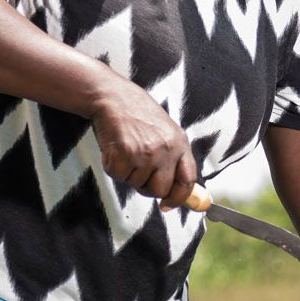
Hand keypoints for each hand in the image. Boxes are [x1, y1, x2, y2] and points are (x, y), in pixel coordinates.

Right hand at [88, 80, 197, 209]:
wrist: (113, 95)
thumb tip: (177, 189)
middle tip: (137, 171)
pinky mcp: (125, 153)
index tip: (168, 205)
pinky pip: (118, 176)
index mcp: (180, 143)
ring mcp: (146, 152)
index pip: (187, 180)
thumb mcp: (165, 131)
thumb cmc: (137, 113)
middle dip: (146, 187)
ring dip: (127, 173)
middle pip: (160, 190)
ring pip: (136, 184)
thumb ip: (173, 157)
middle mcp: (166, 149)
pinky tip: (115, 148)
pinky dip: (112, 166)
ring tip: (126, 150)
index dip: (179, 198)